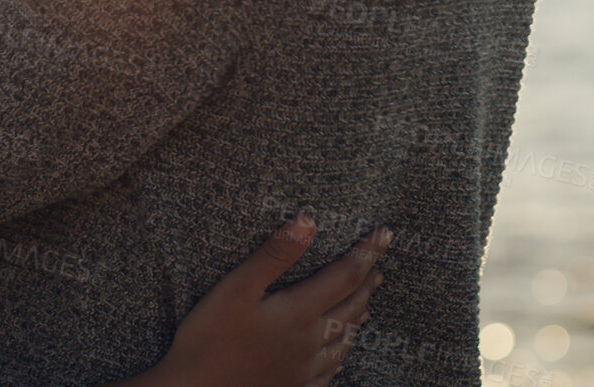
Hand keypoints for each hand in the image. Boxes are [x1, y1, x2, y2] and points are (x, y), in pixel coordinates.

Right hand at [151, 216, 389, 386]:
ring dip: (358, 318)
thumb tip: (308, 222)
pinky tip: (339, 358)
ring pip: (343, 340)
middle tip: (378, 266)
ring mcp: (303, 368)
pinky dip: (340, 357)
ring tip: (368, 304)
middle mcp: (309, 341)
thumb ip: (274, 255)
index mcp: (299, 313)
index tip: (384, 233)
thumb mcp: (236, 288)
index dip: (367, 252)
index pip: (345, 275)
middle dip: (367, 283)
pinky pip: (328, 372)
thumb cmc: (208, 339)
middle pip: (350, 307)